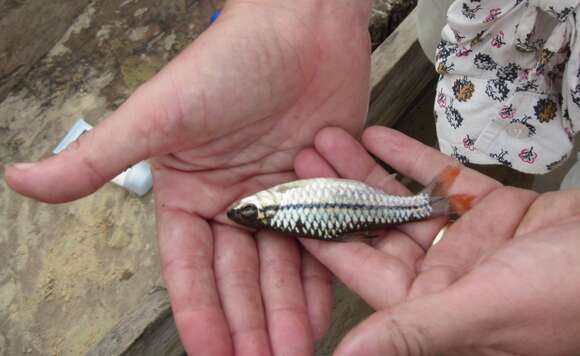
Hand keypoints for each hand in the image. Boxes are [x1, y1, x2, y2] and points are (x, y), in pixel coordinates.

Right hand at [5, 1, 372, 353]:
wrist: (301, 25)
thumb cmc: (229, 60)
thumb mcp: (158, 114)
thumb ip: (99, 158)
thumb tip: (20, 179)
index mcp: (189, 193)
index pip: (189, 266)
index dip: (199, 312)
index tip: (210, 355)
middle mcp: (234, 201)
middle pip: (239, 276)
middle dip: (250, 324)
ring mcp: (280, 197)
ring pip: (281, 266)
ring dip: (287, 311)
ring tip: (293, 351)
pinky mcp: (322, 186)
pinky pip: (323, 240)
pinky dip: (324, 276)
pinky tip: (328, 311)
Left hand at [295, 126, 579, 354]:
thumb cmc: (569, 296)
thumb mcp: (483, 312)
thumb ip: (412, 332)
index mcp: (431, 308)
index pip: (360, 268)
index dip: (320, 237)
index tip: (286, 204)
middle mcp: (443, 277)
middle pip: (376, 227)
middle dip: (339, 191)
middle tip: (303, 154)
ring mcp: (467, 241)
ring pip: (403, 200)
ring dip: (367, 170)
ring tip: (330, 137)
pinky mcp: (492, 210)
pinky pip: (442, 181)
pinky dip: (411, 158)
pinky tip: (375, 134)